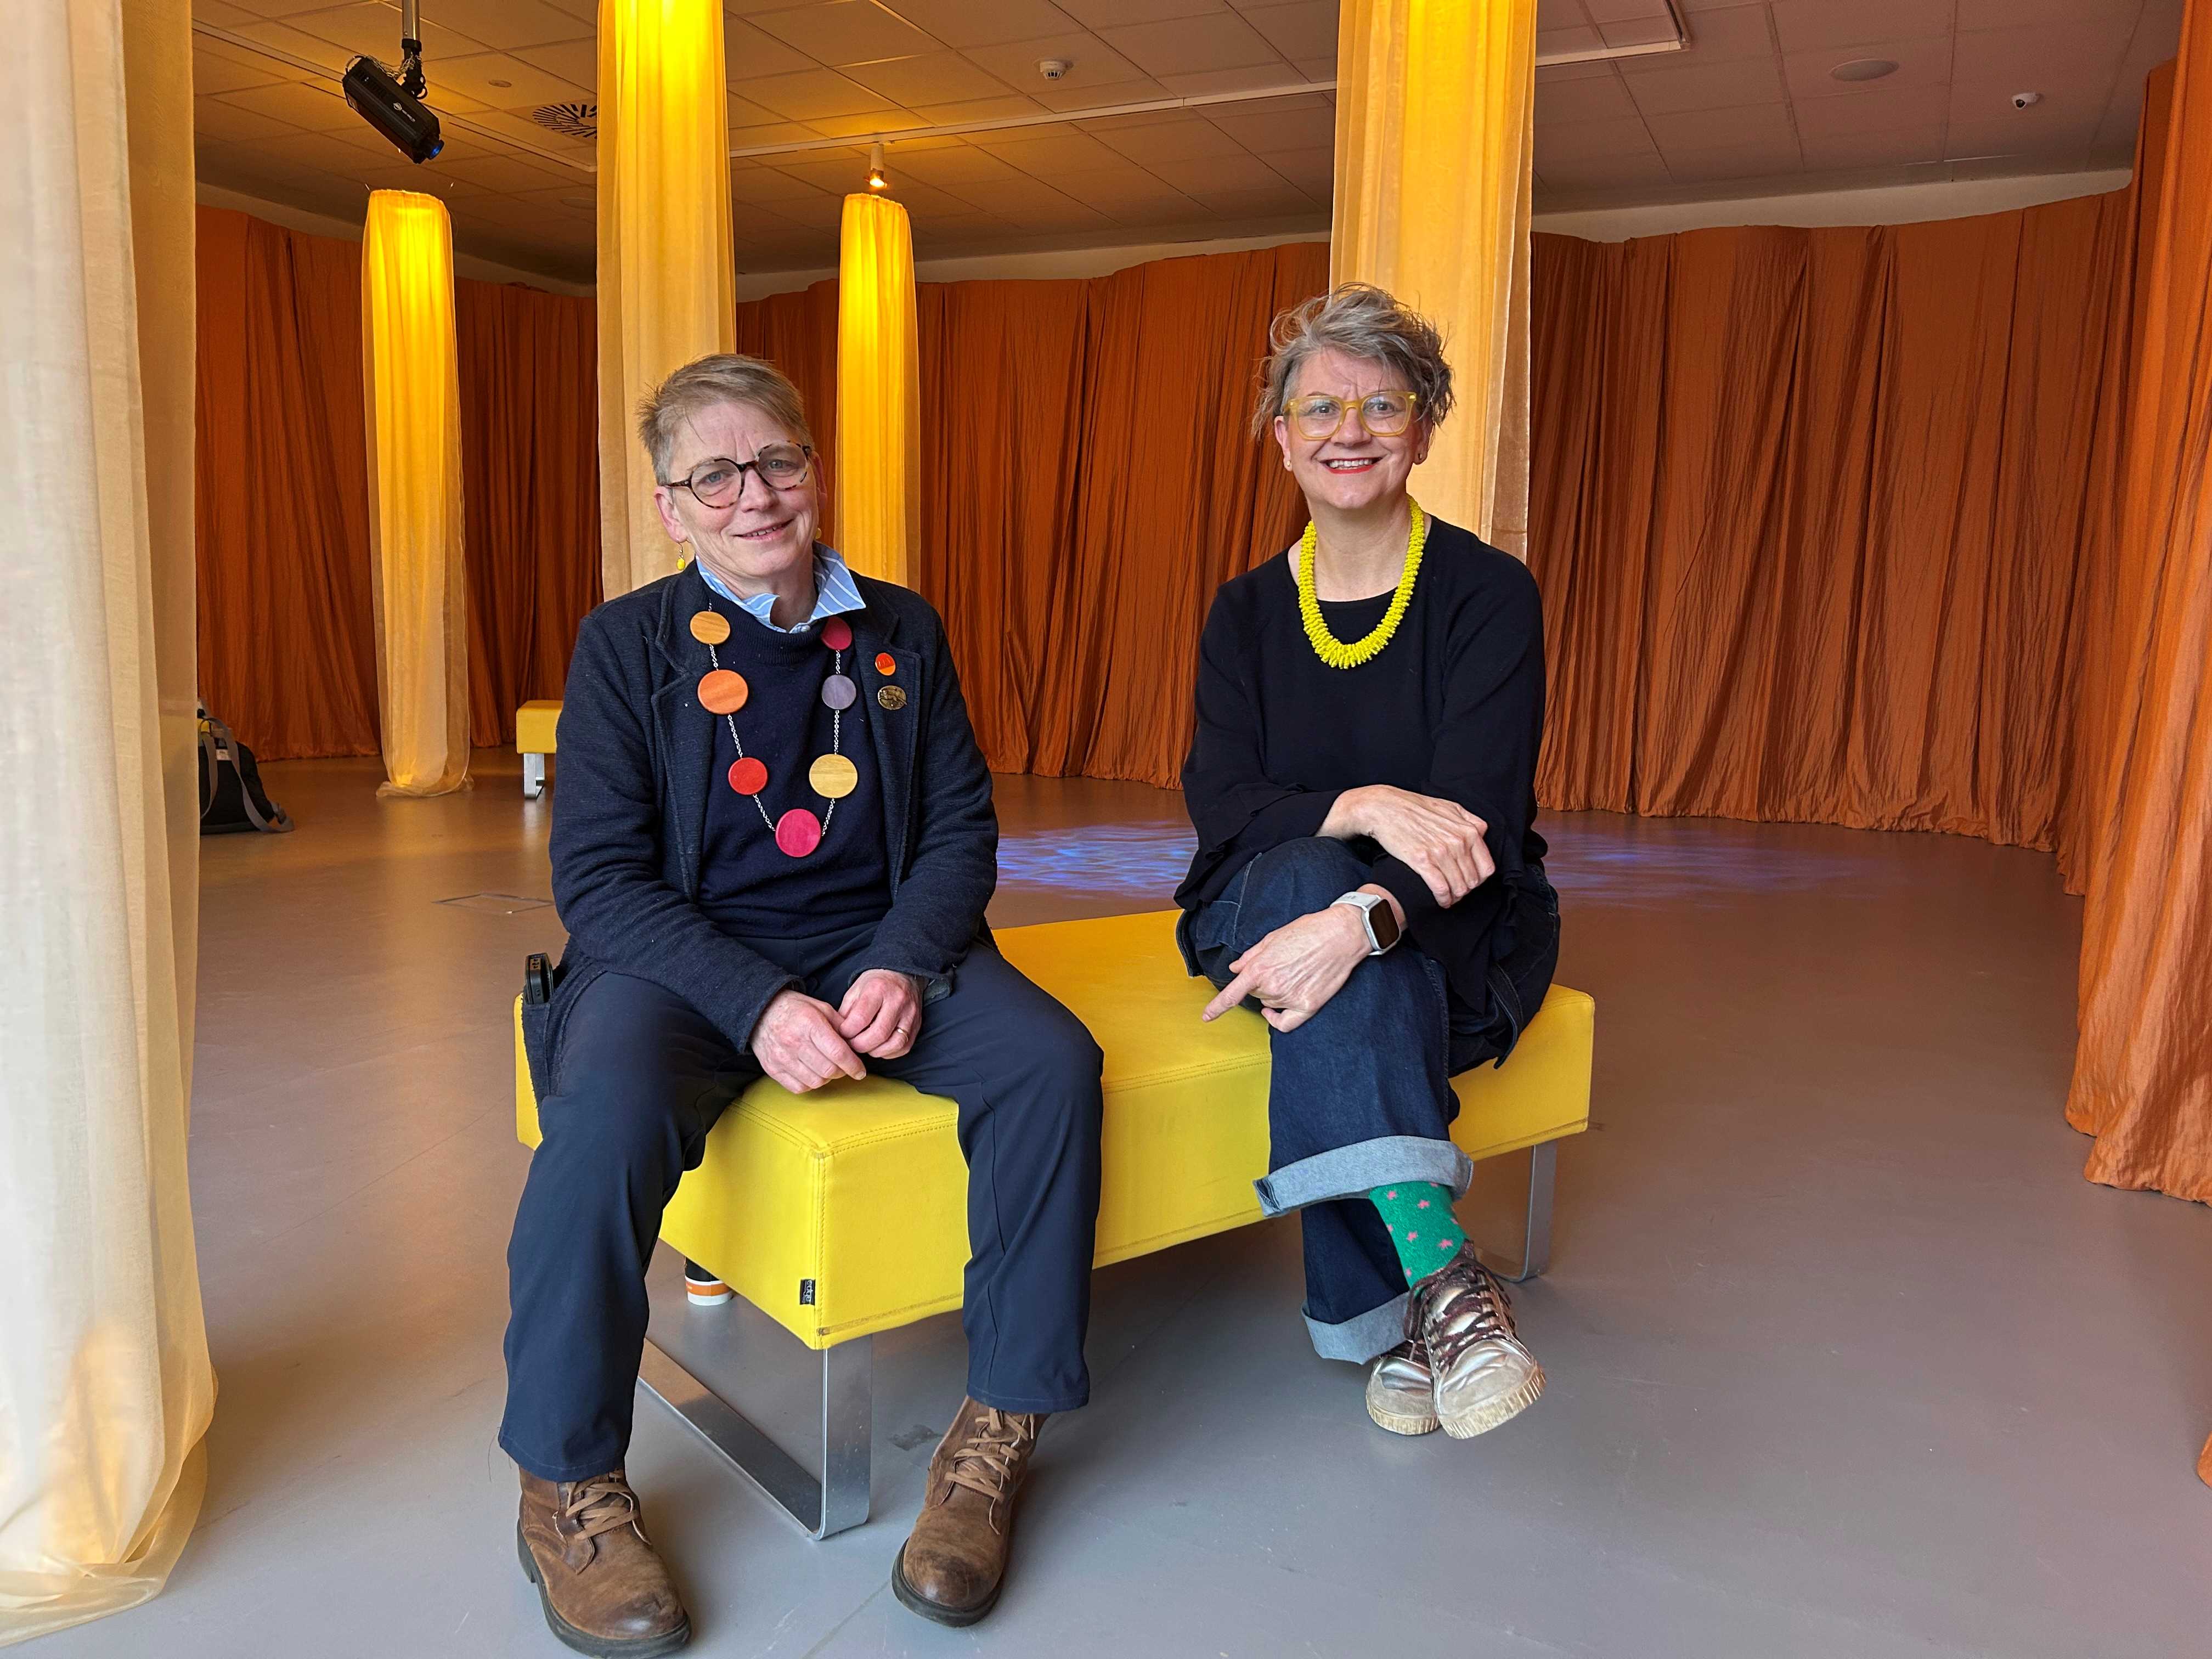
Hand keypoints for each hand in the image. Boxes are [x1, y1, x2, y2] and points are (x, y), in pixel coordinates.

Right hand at [752, 989, 867, 1092]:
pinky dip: (810, 1084)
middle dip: (842, 1071)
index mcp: (810, 1024)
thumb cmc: (794, 1009)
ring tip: (826, 1067)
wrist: (761, 1011)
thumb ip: (841, 1025)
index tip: (860, 1071)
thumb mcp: (821, 1008)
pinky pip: (799, 1088)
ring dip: (826, 1078)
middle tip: (843, 1066)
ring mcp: (781, 1057)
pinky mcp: (772, 1069)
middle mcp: (794, 1042)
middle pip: (829, 1070)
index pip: (838, 1053)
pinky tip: (811, 1072)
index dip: (853, 1065)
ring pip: (816, 1082)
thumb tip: (857, 1044)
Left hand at [838, 969, 922, 1059]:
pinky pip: (904, 1047)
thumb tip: (839, 1034)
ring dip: (876, 1051)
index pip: (860, 1019)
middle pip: (878, 1034)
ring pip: (894, 1044)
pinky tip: (880, 1046)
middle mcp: (897, 1001)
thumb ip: (846, 1011)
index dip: (847, 1032)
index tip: (843, 1033)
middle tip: (852, 1043)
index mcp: (878, 989)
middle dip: (860, 1045)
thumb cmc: (876, 984)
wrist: (902, 975)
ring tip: (866, 1045)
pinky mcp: (917, 1025)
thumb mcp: (855, 990)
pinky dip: (889, 1052)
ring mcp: (910, 1014)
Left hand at [1201, 905, 1369, 1032]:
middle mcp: (1273, 985)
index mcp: (1260, 967)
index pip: (1233, 993)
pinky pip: (1285, 1023)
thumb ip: (1251, 956)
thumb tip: (1235, 969)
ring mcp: (1291, 997)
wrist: (1343, 934)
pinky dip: (1277, 1019)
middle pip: (1255, 994)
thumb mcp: (1273, 937)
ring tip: (1292, 973)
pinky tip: (1275, 1012)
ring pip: (1270, 1004)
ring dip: (1274, 994)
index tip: (1207, 1017)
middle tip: (1279, 966)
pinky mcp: (1308, 1006)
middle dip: (1260, 983)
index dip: (1217, 1008)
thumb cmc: (1309, 930)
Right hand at [1330, 785, 1493, 907]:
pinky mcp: (1422, 860)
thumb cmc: (1414, 807)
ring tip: (1448, 898)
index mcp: (1468, 830)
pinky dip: (1443, 899)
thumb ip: (1469, 820)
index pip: (1486, 867)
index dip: (1479, 879)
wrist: (1385, 808)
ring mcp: (1441, 851)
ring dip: (1455, 898)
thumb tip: (1480, 833)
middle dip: (1465, 890)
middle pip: (1473, 880)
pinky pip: (1441, 888)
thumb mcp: (1449, 807)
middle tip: (1456, 891)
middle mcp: (1458, 841)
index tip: (1469, 881)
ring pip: (1459, 887)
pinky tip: (1440, 900)